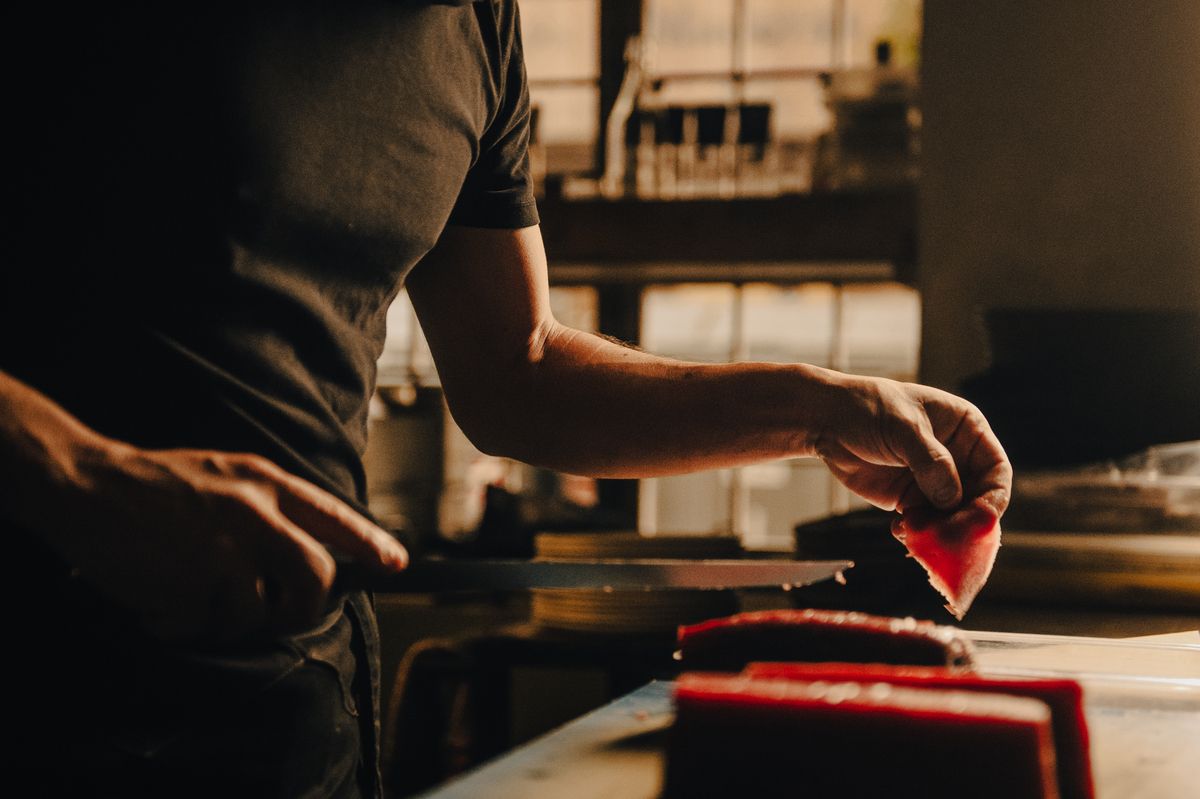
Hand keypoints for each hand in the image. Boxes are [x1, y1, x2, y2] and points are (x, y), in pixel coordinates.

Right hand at [50, 445, 408, 642]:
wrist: (87, 483)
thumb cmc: (162, 482)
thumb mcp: (229, 472)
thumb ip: (275, 505)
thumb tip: (321, 549)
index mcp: (265, 483)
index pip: (335, 518)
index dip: (371, 546)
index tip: (396, 565)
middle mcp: (252, 515)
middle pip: (315, 577)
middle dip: (308, 606)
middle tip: (286, 612)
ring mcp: (219, 551)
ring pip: (257, 612)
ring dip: (230, 618)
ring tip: (198, 596)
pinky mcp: (184, 584)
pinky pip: (204, 627)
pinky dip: (185, 624)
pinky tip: (165, 598)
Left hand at [813, 374, 1011, 516]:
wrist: (827, 421)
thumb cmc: (868, 409)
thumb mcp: (903, 427)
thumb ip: (930, 461)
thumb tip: (952, 499)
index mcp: (966, 430)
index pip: (996, 469)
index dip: (994, 497)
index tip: (983, 519)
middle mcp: (956, 459)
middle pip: (977, 501)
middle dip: (966, 523)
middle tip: (950, 539)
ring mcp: (933, 481)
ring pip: (952, 518)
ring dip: (940, 533)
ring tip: (919, 535)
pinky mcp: (909, 500)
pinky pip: (925, 525)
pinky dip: (917, 534)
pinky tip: (900, 531)